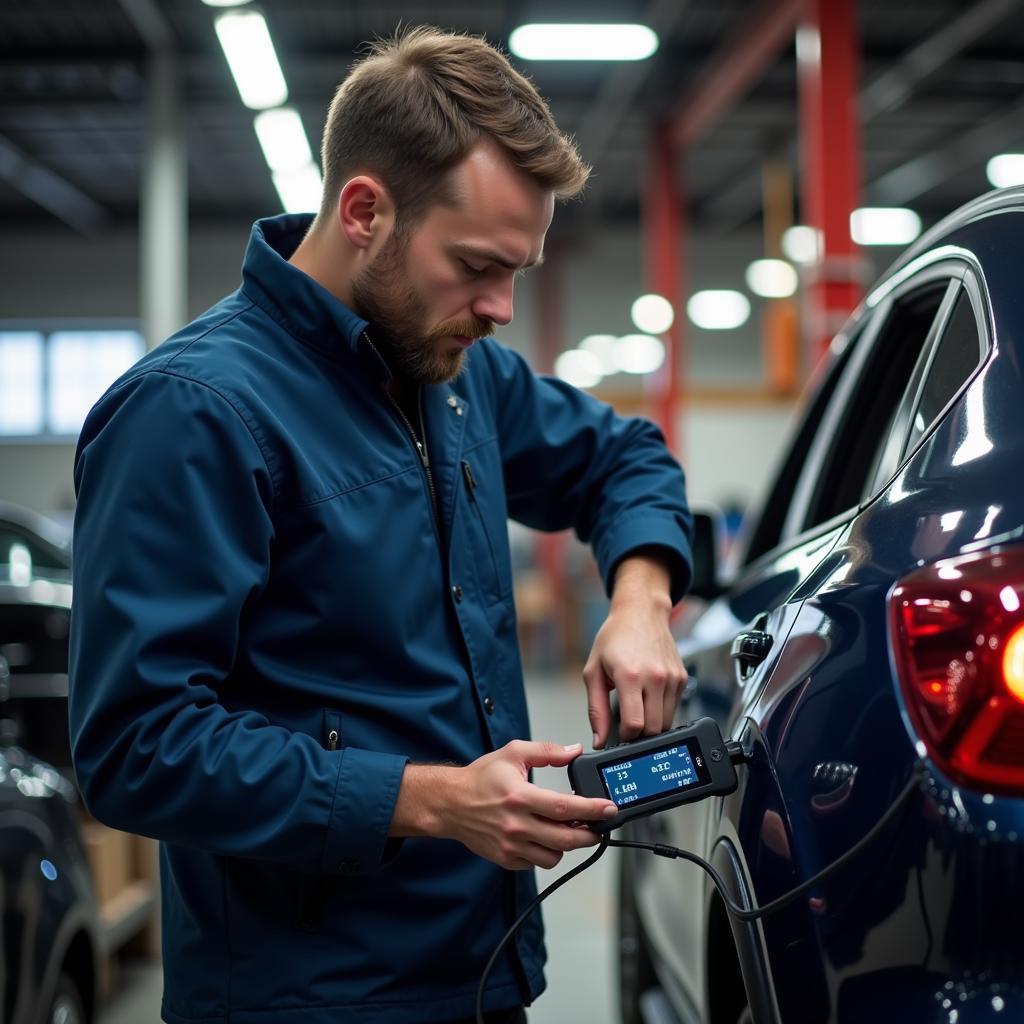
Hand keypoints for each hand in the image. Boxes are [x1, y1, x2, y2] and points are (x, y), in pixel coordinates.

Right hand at [392, 741, 616, 869]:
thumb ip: (546, 751)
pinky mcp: (506, 859)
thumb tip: (574, 750)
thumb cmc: (481, 778)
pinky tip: (545, 837)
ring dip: (568, 845)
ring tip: (570, 831)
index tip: (609, 809)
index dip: (592, 809)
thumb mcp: (513, 753)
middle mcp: (516, 825)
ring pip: (553, 856)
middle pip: (565, 839)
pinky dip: (547, 853)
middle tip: (599, 827)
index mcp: (520, 796)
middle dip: (590, 835)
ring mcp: (511, 845)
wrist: (449, 803)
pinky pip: (537, 863)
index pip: (564, 808)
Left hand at [583, 554, 686, 748]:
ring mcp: (671, 678)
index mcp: (629, 676)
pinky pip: (674, 709)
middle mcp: (655, 677)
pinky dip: (662, 711)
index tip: (618, 734)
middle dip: (639, 734)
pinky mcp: (681, 678)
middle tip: (627, 722)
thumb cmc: (614, 638)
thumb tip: (599, 740)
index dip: (624, 737)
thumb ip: (596, 710)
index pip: (634, 725)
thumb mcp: (593, 672)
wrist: (641, 613)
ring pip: (667, 723)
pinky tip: (649, 696)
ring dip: (652, 723)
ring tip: (637, 706)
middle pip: (653, 729)